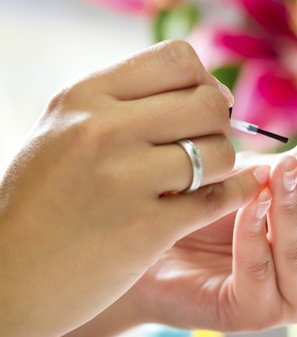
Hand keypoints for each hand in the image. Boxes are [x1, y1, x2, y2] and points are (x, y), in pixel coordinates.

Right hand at [0, 40, 258, 336]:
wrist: (7, 278)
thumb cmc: (43, 203)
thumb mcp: (65, 132)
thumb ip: (124, 105)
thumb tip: (205, 89)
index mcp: (85, 97)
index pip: (177, 58)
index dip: (203, 82)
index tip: (202, 109)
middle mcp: (104, 130)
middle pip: (208, 103)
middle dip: (219, 125)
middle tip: (207, 146)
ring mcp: (125, 179)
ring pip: (219, 152)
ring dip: (222, 167)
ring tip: (201, 179)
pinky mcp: (146, 228)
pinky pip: (218, 198)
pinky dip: (234, 195)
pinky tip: (230, 195)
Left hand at [128, 133, 296, 330]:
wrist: (155, 241)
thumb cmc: (213, 207)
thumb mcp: (259, 177)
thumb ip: (294, 167)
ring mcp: (295, 299)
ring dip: (290, 210)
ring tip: (278, 175)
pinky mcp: (257, 314)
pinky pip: (261, 270)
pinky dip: (254, 233)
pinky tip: (247, 205)